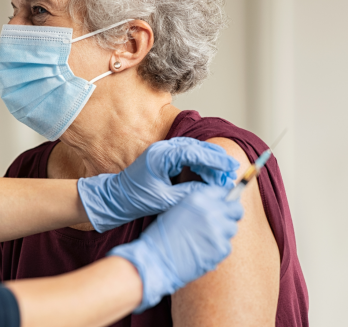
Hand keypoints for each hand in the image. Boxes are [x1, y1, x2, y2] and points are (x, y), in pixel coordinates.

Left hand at [77, 137, 239, 232]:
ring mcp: (162, 151)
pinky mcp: (163, 157)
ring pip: (193, 151)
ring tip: (223, 174)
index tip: (230, 167)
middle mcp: (162, 149)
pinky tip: (208, 174)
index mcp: (161, 156)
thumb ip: (189, 193)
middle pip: (196, 148)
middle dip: (215, 159)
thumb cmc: (136, 199)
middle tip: (231, 171)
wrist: (115, 198)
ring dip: (209, 162)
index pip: (194, 152)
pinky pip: (186, 156)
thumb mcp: (165, 200)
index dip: (215, 159)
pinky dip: (199, 164)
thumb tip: (212, 191)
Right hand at [109, 184, 243, 311]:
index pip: (224, 192)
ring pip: (232, 229)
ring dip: (223, 234)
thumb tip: (218, 206)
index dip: (224, 200)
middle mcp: (211, 211)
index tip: (223, 206)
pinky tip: (203, 251)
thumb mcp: (178, 210)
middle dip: (231, 215)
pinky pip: (227, 246)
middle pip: (236, 209)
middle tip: (222, 223)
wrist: (156, 260)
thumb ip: (199, 205)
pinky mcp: (221, 248)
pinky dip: (218, 250)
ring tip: (205, 240)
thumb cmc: (162, 237)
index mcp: (198, 198)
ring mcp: (218, 230)